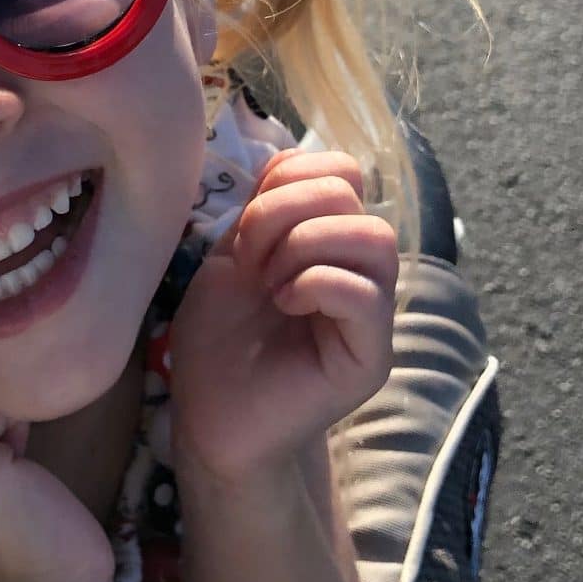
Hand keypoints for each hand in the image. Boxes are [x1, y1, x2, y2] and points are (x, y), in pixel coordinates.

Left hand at [167, 150, 398, 488]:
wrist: (209, 418)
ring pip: (373, 237)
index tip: (243, 231)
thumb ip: (263, 208)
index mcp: (328, 241)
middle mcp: (359, 270)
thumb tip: (288, 163)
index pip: (340, 170)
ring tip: (270, 285)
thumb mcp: (230, 256)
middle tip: (251, 262)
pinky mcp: (371, 355)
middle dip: (285, 213)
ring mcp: (372, 314)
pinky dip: (317, 284)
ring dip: (304, 247)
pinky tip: (284, 305)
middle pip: (354, 194)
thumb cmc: (216, 342)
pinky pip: (368, 293)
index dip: (287, 180)